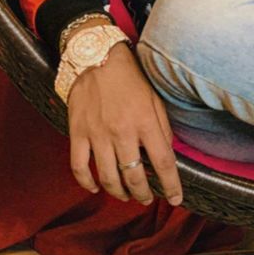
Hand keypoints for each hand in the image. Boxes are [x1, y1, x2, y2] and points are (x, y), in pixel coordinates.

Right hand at [67, 42, 182, 205]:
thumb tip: (166, 152)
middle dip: (143, 193)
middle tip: (147, 198)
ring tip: (126, 195)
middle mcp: (121, 131)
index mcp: (145, 120)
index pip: (162, 162)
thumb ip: (162, 126)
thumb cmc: (129, 75)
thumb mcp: (154, 96)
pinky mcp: (77, 132)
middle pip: (134, 176)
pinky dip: (87, 182)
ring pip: (108, 177)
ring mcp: (97, 134)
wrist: (95, 56)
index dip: (171, 185)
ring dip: (119, 192)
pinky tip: (96, 187)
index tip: (176, 198)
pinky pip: (79, 166)